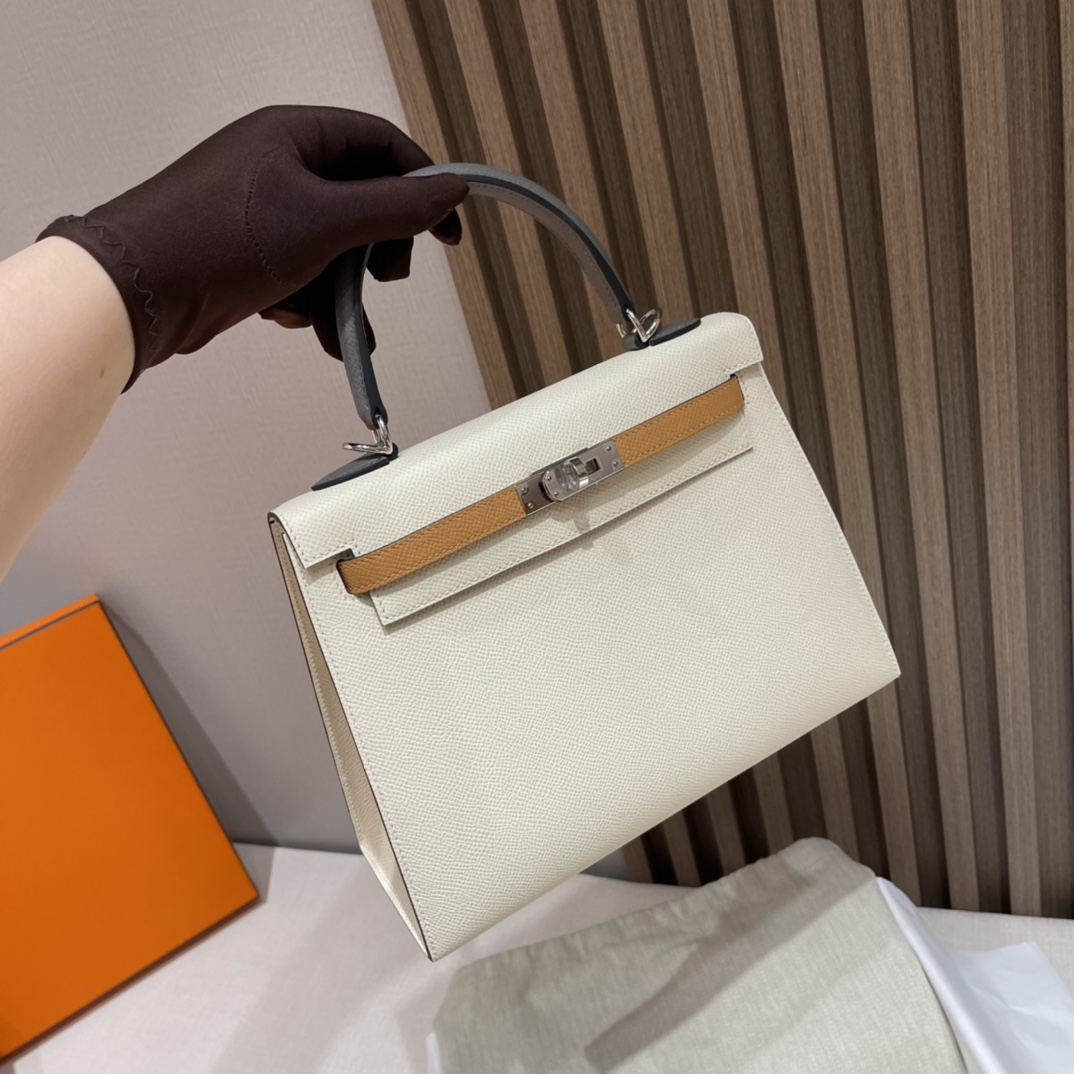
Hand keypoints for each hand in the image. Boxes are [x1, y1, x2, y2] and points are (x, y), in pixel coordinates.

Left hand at [37, 105, 468, 388]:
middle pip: (363, 203)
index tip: (447, 228)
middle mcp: (280, 167)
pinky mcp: (251, 254)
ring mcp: (264, 212)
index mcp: (295, 135)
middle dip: (378, 251)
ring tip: (343, 323)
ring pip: (335, 249)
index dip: (423, 185)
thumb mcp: (325, 221)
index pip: (382, 145)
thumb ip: (395, 209)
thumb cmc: (212, 239)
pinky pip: (305, 274)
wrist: (140, 291)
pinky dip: (314, 303)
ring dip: (346, 291)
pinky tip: (310, 325)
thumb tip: (446, 193)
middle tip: (383, 277)